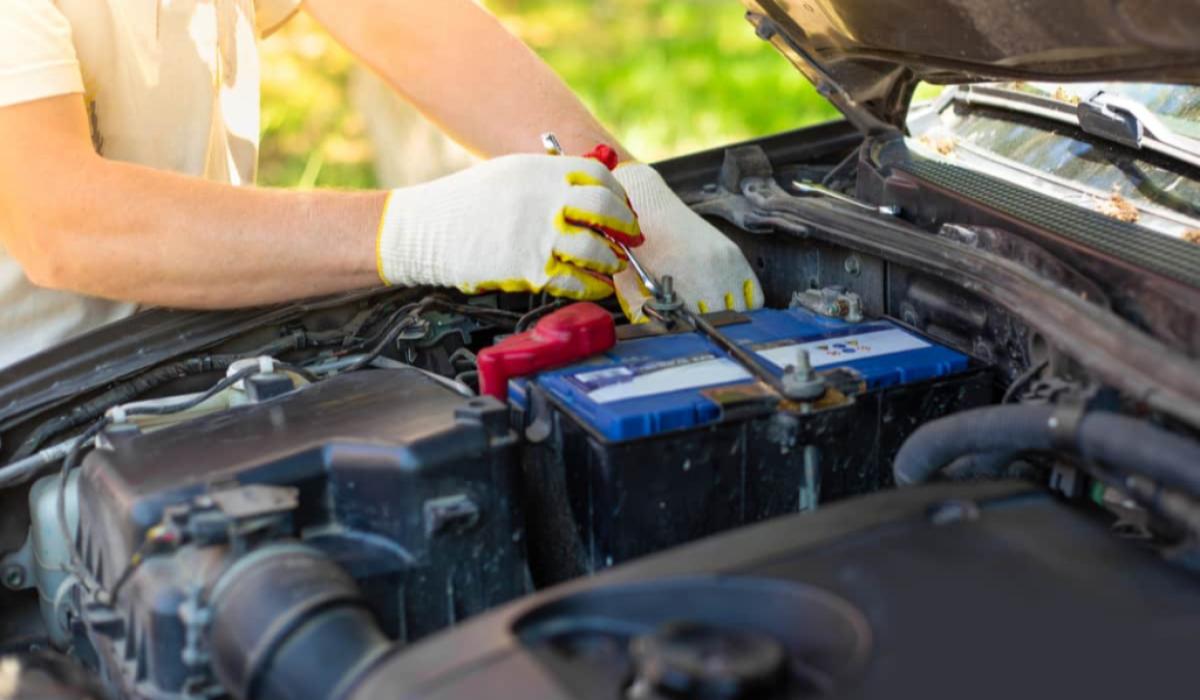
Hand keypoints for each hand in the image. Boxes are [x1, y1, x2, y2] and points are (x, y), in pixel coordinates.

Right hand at [377, 155, 641, 298]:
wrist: (424, 230)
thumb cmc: (464, 204)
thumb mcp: (507, 174)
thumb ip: (547, 180)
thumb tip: (587, 192)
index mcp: (540, 170)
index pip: (598, 176)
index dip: (618, 194)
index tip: (623, 209)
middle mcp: (545, 198)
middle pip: (605, 208)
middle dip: (625, 225)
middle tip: (631, 236)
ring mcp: (539, 234)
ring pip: (596, 249)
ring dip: (611, 259)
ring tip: (613, 264)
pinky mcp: (530, 268)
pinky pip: (576, 280)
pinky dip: (592, 285)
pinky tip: (596, 286)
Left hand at [611, 163, 763, 320]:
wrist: (649, 206)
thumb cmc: (636, 246)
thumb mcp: (630, 284)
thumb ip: (643, 313)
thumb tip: (660, 336)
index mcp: (684, 279)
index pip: (700, 325)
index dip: (694, 334)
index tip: (686, 335)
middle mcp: (711, 270)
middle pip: (724, 320)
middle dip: (712, 328)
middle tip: (698, 328)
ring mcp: (727, 261)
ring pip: (744, 310)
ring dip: (730, 317)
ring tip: (712, 317)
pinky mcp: (736, 254)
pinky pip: (755, 294)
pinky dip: (747, 305)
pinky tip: (728, 306)